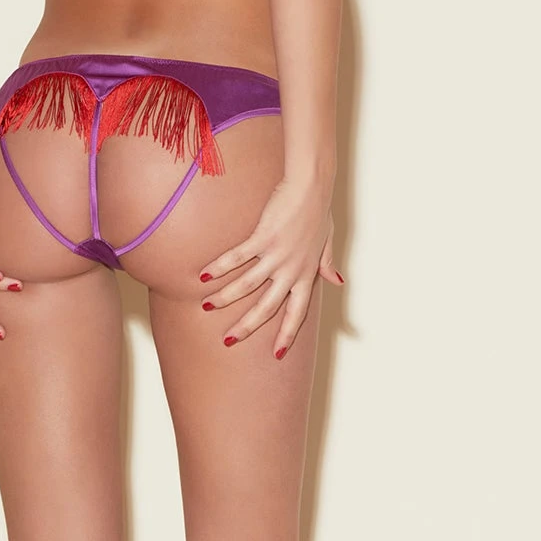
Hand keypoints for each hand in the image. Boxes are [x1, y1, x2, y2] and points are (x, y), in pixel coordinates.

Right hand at [198, 177, 343, 357]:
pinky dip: (219, 267)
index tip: (277, 354)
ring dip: (224, 298)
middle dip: (246, 326)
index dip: (287, 334)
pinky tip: (202, 275)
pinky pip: (237, 258)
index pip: (297, 312)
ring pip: (247, 285)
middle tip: (228, 340)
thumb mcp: (327, 242)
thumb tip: (338, 281)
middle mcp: (292, 270)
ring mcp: (277, 254)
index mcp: (307, 274)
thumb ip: (327, 264)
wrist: (312, 186)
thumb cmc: (318, 211)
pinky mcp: (264, 237)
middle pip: (267, 307)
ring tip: (206, 306)